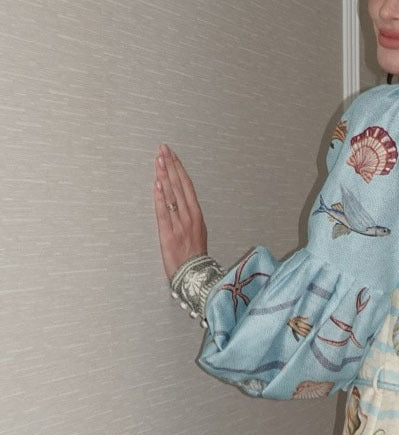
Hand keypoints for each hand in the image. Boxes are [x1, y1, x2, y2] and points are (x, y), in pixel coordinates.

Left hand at [153, 143, 207, 281]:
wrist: (195, 277)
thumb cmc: (195, 259)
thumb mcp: (198, 235)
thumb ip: (190, 219)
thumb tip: (182, 204)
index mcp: (197, 216)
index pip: (187, 186)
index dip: (179, 169)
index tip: (172, 155)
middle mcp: (189, 217)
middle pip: (179, 185)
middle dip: (170, 165)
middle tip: (163, 149)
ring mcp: (179, 224)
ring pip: (171, 195)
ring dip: (164, 175)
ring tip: (158, 159)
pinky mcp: (168, 234)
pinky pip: (164, 211)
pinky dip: (161, 196)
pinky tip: (157, 183)